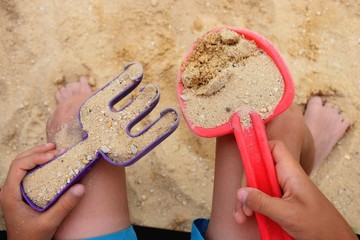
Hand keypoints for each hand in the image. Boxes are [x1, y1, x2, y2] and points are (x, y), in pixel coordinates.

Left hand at [0, 143, 84, 239]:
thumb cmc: (32, 237)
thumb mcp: (49, 222)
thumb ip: (64, 206)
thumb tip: (81, 187)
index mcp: (11, 194)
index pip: (18, 166)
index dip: (35, 157)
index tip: (53, 156)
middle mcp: (9, 190)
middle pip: (19, 161)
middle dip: (38, 152)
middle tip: (56, 148)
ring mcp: (14, 191)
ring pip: (22, 165)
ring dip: (37, 155)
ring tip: (53, 149)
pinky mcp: (21, 193)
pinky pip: (27, 173)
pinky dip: (38, 164)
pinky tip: (50, 163)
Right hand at [234, 141, 356, 239]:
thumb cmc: (318, 225)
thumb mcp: (288, 214)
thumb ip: (263, 202)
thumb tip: (241, 193)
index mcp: (291, 172)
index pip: (274, 148)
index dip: (259, 149)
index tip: (245, 163)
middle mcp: (285, 177)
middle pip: (259, 169)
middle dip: (246, 185)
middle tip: (242, 204)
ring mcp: (281, 188)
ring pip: (257, 185)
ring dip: (247, 199)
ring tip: (243, 216)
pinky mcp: (279, 200)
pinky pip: (261, 198)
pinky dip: (253, 207)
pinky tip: (247, 217)